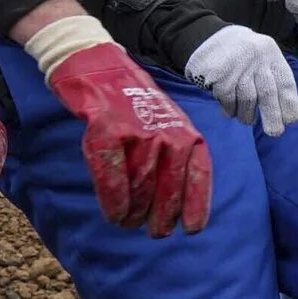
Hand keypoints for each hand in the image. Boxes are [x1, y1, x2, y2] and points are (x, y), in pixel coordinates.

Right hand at [44, 42, 210, 235]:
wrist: (99, 67)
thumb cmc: (134, 104)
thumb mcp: (168, 125)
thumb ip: (176, 156)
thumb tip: (176, 203)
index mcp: (186, 134)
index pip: (198, 176)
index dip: (196, 206)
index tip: (190, 230)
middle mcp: (168, 134)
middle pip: (168, 189)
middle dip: (161, 217)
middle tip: (154, 231)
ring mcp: (138, 133)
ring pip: (140, 188)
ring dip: (134, 213)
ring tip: (128, 222)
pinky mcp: (108, 132)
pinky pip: (113, 177)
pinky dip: (113, 200)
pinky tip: (114, 214)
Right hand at [184, 23, 297, 135]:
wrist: (206, 35)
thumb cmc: (241, 53)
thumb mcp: (261, 57)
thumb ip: (272, 79)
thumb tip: (282, 112)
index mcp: (271, 56)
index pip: (285, 83)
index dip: (289, 103)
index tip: (290, 120)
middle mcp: (256, 60)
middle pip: (268, 94)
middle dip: (272, 117)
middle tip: (274, 132)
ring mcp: (237, 68)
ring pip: (247, 100)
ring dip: (247, 114)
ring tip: (246, 119)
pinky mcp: (218, 75)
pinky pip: (227, 99)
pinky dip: (230, 109)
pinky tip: (229, 112)